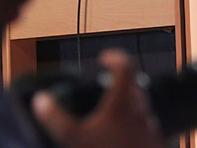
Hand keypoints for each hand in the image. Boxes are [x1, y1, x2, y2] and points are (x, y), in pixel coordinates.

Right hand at [31, 49, 164, 147]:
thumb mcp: (73, 139)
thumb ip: (55, 117)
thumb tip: (40, 99)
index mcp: (122, 105)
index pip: (126, 67)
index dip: (115, 57)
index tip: (103, 59)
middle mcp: (141, 113)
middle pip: (135, 86)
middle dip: (120, 84)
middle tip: (104, 88)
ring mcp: (151, 130)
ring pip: (141, 108)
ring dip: (128, 106)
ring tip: (110, 117)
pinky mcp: (156, 146)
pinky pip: (147, 128)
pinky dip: (134, 126)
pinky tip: (121, 139)